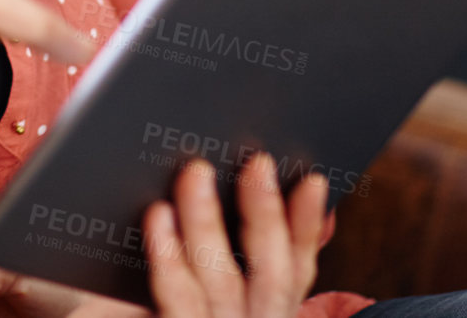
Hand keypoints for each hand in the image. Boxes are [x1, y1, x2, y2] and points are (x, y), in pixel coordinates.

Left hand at [144, 156, 328, 317]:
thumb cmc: (153, 293)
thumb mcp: (207, 271)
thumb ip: (244, 240)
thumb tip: (277, 185)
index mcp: (261, 308)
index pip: (296, 268)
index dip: (308, 226)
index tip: (313, 181)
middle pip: (271, 276)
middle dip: (267, 215)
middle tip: (258, 163)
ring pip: (222, 282)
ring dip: (210, 222)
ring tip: (196, 173)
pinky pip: (176, 299)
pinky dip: (169, 257)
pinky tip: (158, 215)